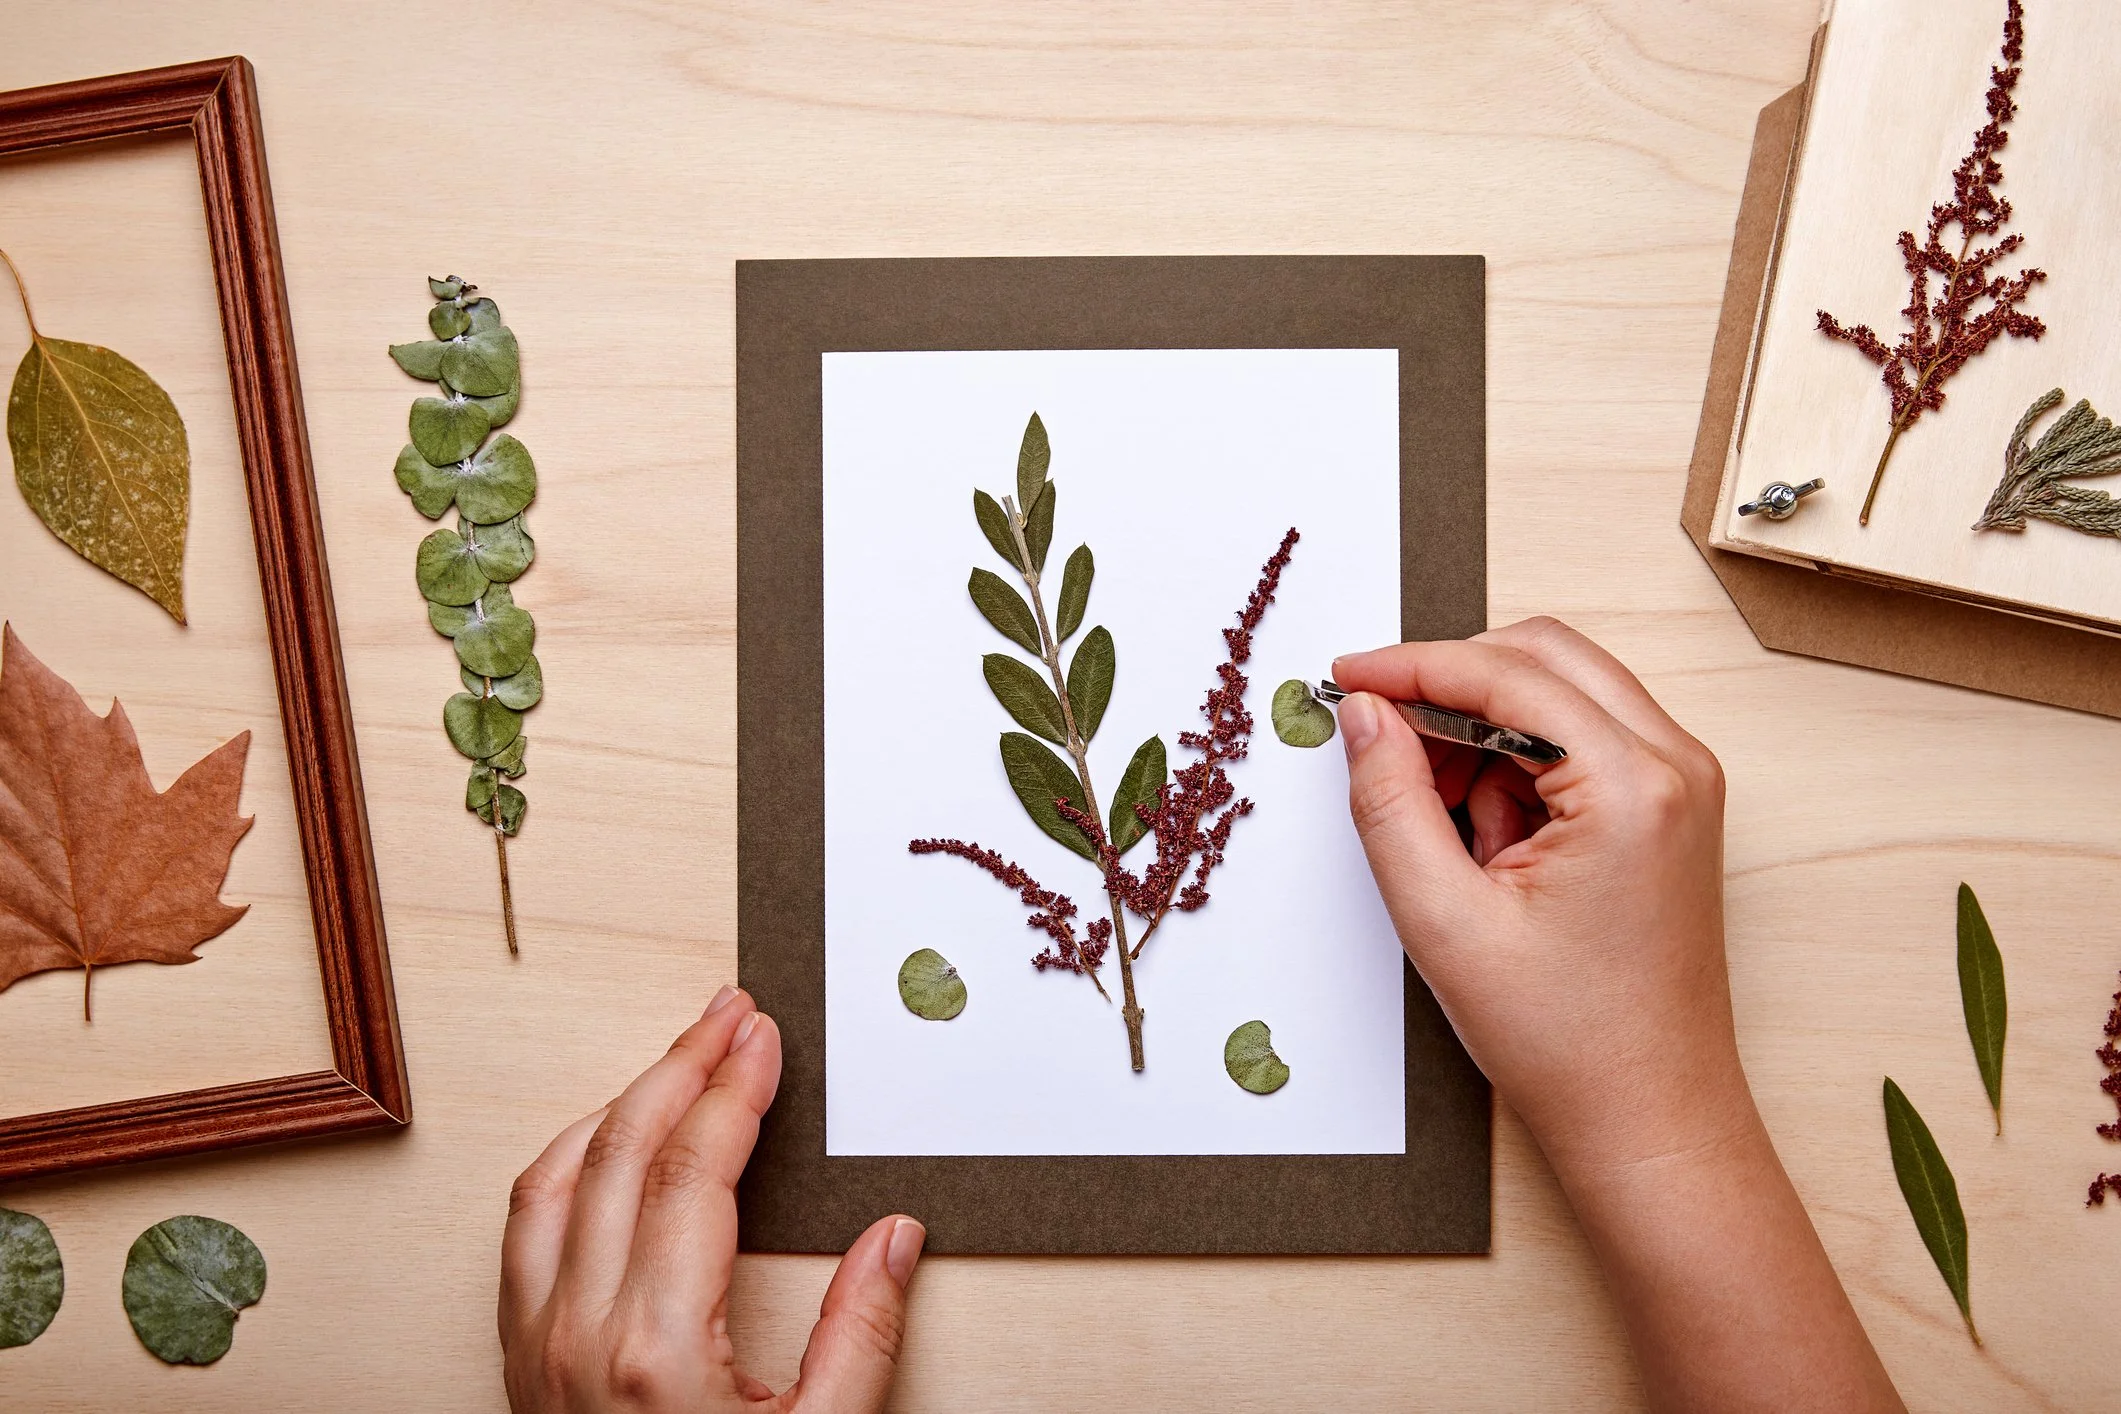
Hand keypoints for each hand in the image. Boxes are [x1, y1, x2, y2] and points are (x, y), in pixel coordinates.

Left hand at [501, 987, 924, 1411]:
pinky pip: (524, 1229)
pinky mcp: (518, 1366)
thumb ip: (862, 1338)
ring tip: (678, 1058)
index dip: (735, 1089)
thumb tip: (895, 1235)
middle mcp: (577, 1337)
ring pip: (559, 1176)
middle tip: (731, 1013)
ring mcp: (535, 1350)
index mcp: (655, 1351)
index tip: (765, 1035)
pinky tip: (606, 1142)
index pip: (695, 1171)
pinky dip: (567, 1161)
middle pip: (624, 1150)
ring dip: (620, 1101)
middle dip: (681, 1064)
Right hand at [1334, 619, 1900, 1411]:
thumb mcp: (1444, 920)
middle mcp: (1674, 766)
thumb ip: (1390, 800)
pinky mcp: (1667, 807)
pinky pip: (1578, 738)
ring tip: (1447, 830)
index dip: (1412, 664)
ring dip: (1483, 730)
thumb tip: (1365, 713)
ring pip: (1559, 691)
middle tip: (1380, 740)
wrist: (1649, 1119)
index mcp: (1631, 787)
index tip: (1345, 674)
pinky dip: (1516, 763)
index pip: (1506, 673)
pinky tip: (1487, 841)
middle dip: (1450, 685)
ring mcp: (1680, 784)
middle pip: (1542, 655)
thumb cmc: (1569, 1042)